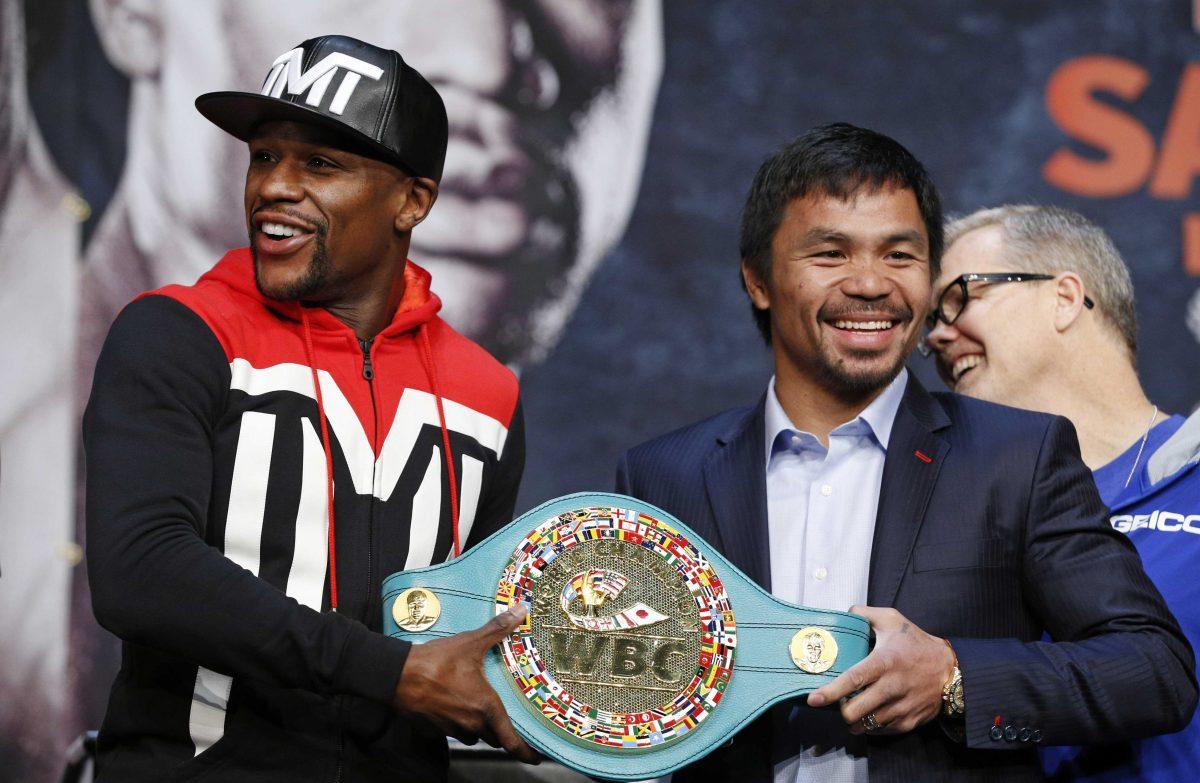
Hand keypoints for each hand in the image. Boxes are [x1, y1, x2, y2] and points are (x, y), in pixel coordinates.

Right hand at [394, 604, 539, 762]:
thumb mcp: (470, 642)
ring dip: (477, 725)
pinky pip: (451, 731)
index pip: (511, 739)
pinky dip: (455, 722)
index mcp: (485, 706)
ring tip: (474, 706)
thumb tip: (520, 611)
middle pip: (493, 736)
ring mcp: (451, 728)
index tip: (536, 757)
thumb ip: (498, 629)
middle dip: (498, 729)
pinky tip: (451, 705)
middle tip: (504, 719)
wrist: (397, 675)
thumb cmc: (435, 661)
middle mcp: (471, 723)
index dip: (526, 751)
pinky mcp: (434, 730)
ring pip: (472, 735)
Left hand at [806, 605, 954, 734]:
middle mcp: (892, 687)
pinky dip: (871, 726)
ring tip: (853, 709)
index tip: (814, 700)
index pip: (853, 680)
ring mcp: (902, 707)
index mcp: (884, 662)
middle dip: (841, 710)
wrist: (951, 669)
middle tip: (839, 702)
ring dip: (854, 720)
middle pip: (855, 711)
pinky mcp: (909, 721)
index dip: (831, 692)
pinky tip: (870, 713)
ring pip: (866, 725)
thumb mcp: (893, 619)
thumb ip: (865, 614)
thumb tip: (843, 614)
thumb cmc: (916, 643)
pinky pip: (881, 731)